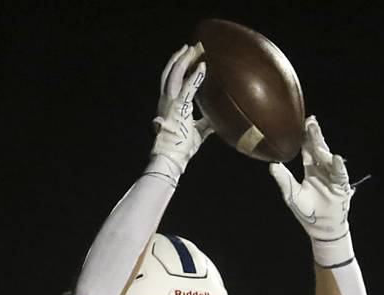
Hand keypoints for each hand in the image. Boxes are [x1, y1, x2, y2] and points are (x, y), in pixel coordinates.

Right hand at [151, 43, 212, 178]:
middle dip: (180, 58)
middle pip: (170, 72)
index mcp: (169, 105)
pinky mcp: (177, 107)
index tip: (187, 58)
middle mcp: (166, 100)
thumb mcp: (197, 134)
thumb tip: (217, 121)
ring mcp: (170, 102)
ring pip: (174, 73)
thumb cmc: (182, 149)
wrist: (171, 157)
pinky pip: (187, 87)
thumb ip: (206, 124)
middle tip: (191, 47)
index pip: (172, 81)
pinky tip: (203, 66)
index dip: (178, 68)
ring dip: (185, 59)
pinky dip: (195, 76)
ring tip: (194, 49)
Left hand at [269, 116, 352, 248]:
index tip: (302, 123)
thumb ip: (283, 179)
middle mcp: (322, 171)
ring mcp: (332, 178)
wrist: (320, 229)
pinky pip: (340, 175)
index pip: (308, 149)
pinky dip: (338, 167)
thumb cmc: (306, 212)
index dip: (305, 137)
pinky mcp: (341, 187)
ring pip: (329, 160)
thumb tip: (271, 165)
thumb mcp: (291, 194)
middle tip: (311, 122)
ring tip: (318, 142)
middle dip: (316, 136)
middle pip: (319, 149)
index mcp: (311, 170)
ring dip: (324, 150)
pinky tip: (335, 158)